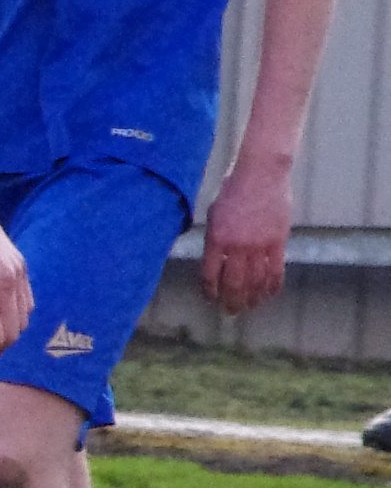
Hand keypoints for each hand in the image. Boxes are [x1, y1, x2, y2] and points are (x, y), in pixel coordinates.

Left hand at [200, 150, 292, 315]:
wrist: (261, 175)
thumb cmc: (232, 191)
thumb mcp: (213, 214)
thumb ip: (214, 238)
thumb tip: (213, 258)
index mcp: (215, 239)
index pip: (209, 274)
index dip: (209, 291)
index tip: (210, 299)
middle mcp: (235, 246)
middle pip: (233, 283)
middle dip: (231, 301)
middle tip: (230, 311)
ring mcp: (258, 246)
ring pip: (254, 281)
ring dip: (251, 298)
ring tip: (249, 306)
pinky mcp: (278, 242)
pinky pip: (275, 271)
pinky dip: (272, 285)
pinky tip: (269, 294)